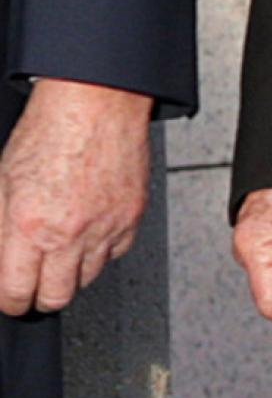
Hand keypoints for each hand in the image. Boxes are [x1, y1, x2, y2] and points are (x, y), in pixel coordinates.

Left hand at [0, 77, 151, 314]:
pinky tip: (91, 226)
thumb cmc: (50, 128)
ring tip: (65, 244)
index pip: (16, 293)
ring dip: (73, 269)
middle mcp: (69, 232)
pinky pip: (116, 251)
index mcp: (29, 225)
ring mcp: (105, 226)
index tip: (12, 293)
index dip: (10, 298)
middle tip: (36, 279)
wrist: (97, 100)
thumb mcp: (3, 179)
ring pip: (88, 278)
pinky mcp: (132, 215)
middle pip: (56, 297)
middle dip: (41, 293)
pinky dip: (103, 247)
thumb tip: (2, 261)